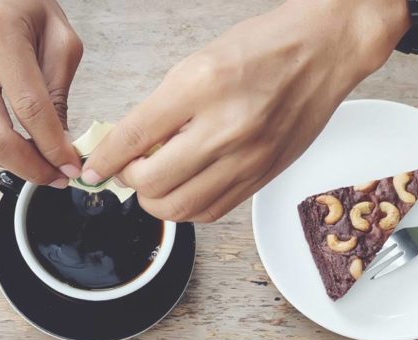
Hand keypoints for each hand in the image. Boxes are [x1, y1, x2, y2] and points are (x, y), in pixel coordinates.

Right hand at [0, 0, 83, 186]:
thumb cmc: (24, 4)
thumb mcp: (60, 38)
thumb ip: (60, 92)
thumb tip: (61, 144)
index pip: (29, 108)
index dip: (52, 146)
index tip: (70, 166)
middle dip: (29, 167)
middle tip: (55, 178)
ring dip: (16, 164)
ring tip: (45, 167)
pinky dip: (3, 150)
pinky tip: (26, 150)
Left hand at [80, 0, 409, 221]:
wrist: (324, 50)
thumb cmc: (264, 48)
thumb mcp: (199, 62)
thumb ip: (162, 107)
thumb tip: (127, 146)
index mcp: (201, 85)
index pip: (134, 136)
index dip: (105, 159)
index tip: (93, 169)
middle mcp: (225, 126)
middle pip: (152, 182)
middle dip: (129, 180)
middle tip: (128, 169)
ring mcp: (247, 157)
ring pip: (179, 207)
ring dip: (155, 200)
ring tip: (156, 181)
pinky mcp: (262, 176)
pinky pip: (211, 212)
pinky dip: (187, 208)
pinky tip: (185, 189)